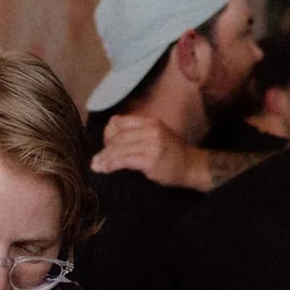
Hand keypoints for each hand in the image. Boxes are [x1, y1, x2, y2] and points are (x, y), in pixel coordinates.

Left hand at [90, 114, 204, 188]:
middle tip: (97, 160)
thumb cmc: (172, 154)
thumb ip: (136, 134)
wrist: (192, 166)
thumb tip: (110, 139)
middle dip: (104, 149)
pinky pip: (124, 160)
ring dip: (105, 158)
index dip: (108, 133)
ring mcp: (150, 143)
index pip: (119, 122)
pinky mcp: (150, 159)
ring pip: (118, 148)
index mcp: (149, 121)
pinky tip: (105, 169)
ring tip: (96, 166)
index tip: (105, 145)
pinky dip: (112, 164)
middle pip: (116, 136)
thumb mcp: (155, 136)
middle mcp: (149, 129)